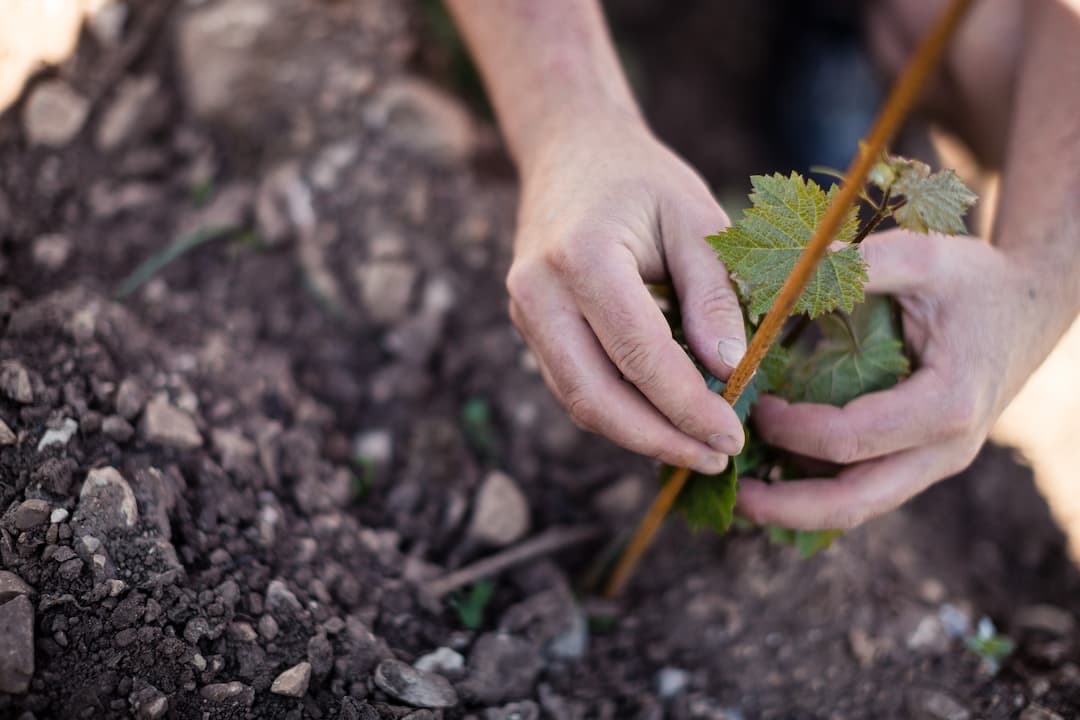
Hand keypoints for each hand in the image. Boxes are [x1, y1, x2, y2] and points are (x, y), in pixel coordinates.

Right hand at [506, 113, 744, 473]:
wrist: (570, 150)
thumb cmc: (642, 179)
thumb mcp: (696, 218)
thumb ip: (714, 292)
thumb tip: (731, 370)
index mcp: (583, 258)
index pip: (638, 354)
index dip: (687, 406)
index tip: (733, 436)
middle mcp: (539, 293)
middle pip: (594, 396)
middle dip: (658, 440)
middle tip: (714, 458)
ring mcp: (524, 314)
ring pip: (578, 401)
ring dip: (637, 435)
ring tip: (695, 448)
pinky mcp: (529, 328)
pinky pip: (572, 386)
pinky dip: (618, 413)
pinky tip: (662, 420)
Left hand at [739, 229, 1053, 529]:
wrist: (1029, 308)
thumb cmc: (975, 281)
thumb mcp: (926, 257)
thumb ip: (862, 264)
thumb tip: (787, 271)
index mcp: (946, 405)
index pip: (849, 439)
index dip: (791, 429)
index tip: (753, 405)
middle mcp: (946, 449)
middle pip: (855, 501)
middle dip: (788, 506)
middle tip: (734, 497)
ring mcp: (936, 462)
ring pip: (861, 506)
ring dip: (800, 509)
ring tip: (745, 497)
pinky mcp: (923, 462)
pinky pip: (868, 490)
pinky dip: (821, 493)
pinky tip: (778, 479)